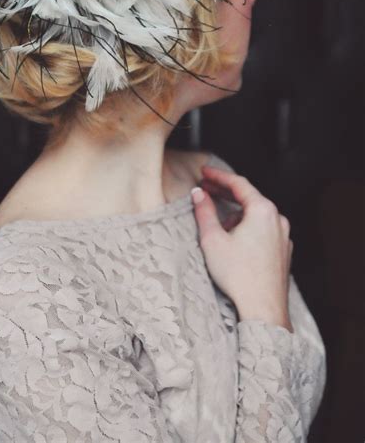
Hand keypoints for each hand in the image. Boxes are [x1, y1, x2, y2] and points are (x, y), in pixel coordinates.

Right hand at [192, 165, 293, 331]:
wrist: (263, 309)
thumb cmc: (239, 275)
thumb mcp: (213, 239)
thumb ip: (204, 212)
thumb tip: (198, 195)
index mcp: (263, 210)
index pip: (238, 183)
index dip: (218, 176)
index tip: (204, 172)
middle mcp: (277, 219)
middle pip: (249, 197)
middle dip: (225, 192)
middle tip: (205, 188)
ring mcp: (283, 236)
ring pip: (256, 214)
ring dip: (236, 211)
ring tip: (216, 219)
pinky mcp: (283, 251)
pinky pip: (263, 229)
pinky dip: (247, 225)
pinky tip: (234, 237)